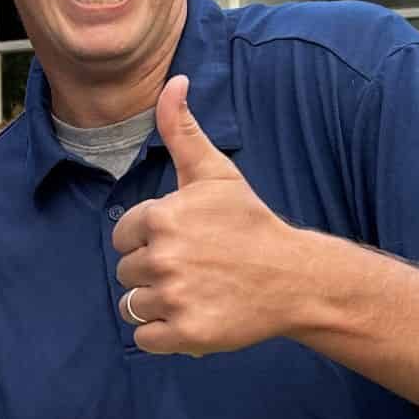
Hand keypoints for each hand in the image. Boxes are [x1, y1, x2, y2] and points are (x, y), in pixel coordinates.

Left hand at [111, 74, 311, 355]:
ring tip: (194, 292)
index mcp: (160, 217)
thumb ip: (182, 129)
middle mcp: (163, 257)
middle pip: (126, 272)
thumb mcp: (215, 173)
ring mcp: (174, 297)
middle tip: (196, 268)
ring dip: (157, 303)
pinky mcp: (185, 333)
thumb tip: (174, 81)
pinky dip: (164, 334)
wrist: (295, 278)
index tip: (186, 241)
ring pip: (132, 306)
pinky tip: (193, 316)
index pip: (123, 237)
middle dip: (155, 272)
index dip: (150, 240)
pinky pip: (145, 338)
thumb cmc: (250, 223)